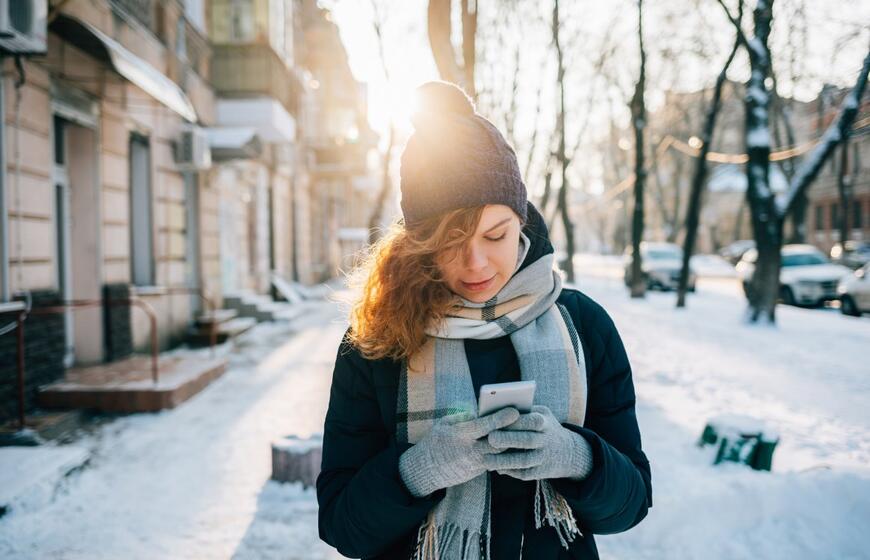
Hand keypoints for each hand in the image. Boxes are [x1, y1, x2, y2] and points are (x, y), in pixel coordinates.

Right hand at [398, 407, 518, 496]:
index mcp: (459, 435)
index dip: (500, 419)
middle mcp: (469, 450)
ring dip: (512, 445)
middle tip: (528, 422)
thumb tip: (482, 411)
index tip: (514, 411)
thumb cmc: (435, 441)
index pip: (484, 426)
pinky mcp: (477, 472)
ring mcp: (474, 464)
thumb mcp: (444, 424)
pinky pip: (495, 461)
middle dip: (513, 432)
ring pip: (500, 454)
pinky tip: (516, 445)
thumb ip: (463, 417)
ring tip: (526, 432)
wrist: (425, 470)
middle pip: (497, 442)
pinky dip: (504, 454)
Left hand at [482, 405, 592, 481]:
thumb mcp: (540, 414)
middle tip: (490, 438)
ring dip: (504, 461)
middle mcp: (547, 440)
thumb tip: (495, 413)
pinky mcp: (542, 472)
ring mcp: (545, 457)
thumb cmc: (544, 427)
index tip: (496, 421)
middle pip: (528, 440)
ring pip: (525, 460)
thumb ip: (522, 412)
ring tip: (486, 459)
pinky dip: (510, 471)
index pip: (531, 421)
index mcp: (545, 422)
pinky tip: (496, 468)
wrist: (567, 452)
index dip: (515, 422)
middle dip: (509, 439)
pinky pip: (525, 473)